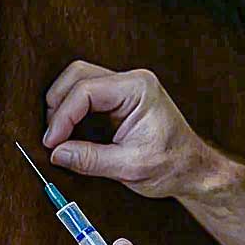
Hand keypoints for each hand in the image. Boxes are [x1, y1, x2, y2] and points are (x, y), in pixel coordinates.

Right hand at [43, 61, 203, 199]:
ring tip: (58, 136)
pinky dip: (71, 111)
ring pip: (78, 81)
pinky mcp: (118, 98)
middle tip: (52, 138)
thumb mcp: (130, 167)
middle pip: (78, 75)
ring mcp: (124, 87)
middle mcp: (131, 81)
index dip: (63, 116)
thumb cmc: (172, 165)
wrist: (192, 169)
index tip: (52, 142)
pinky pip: (86, 94)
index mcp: (138, 89)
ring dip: (62, 106)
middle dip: (58, 104)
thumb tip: (56, 153)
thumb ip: (91, 159)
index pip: (86, 90)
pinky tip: (69, 133)